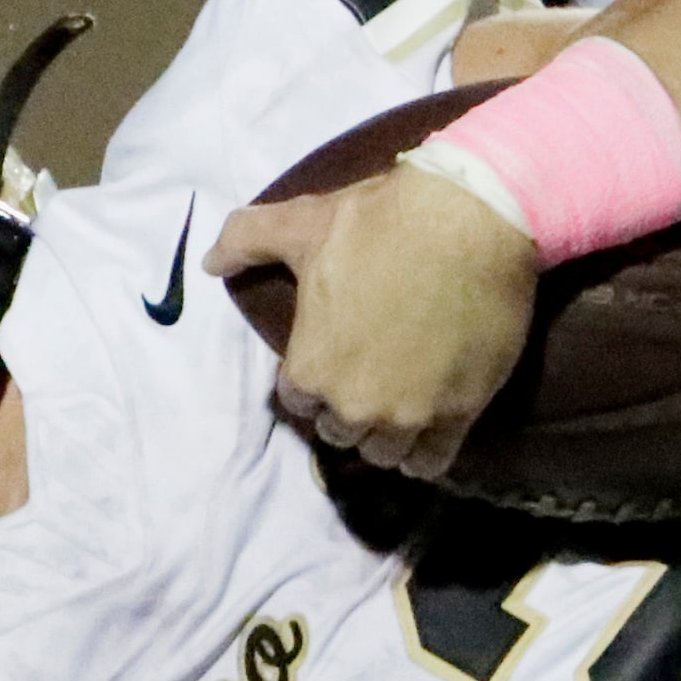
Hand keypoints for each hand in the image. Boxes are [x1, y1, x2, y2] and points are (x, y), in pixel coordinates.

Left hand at [203, 164, 539, 478]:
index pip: (297, 398)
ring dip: (383, 434)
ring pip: (382, 451)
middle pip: (339, 429)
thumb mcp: (301, 223)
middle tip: (368, 375)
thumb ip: (245, 242)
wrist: (471, 218)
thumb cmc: (379, 221)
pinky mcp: (460, 414)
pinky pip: (431, 462)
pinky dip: (425, 454)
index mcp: (310, 368)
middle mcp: (353, 404)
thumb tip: (209, 263)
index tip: (331, 357)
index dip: (311, 377)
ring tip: (397, 405)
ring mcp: (408, 415)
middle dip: (347, 407)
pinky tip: (427, 431)